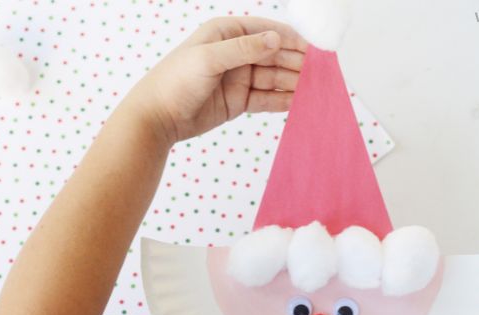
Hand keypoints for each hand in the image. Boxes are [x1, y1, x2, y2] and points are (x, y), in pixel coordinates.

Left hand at [122, 17, 306, 143]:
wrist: (157, 117)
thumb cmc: (175, 81)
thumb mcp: (208, 59)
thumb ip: (244, 49)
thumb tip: (276, 39)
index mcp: (227, 33)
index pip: (267, 32)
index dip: (292, 40)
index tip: (315, 50)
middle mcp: (236, 53)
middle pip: (275, 56)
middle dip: (298, 64)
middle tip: (322, 74)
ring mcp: (239, 78)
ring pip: (274, 78)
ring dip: (294, 84)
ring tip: (317, 91)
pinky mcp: (240, 101)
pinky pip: (267, 98)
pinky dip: (284, 101)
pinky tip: (300, 103)